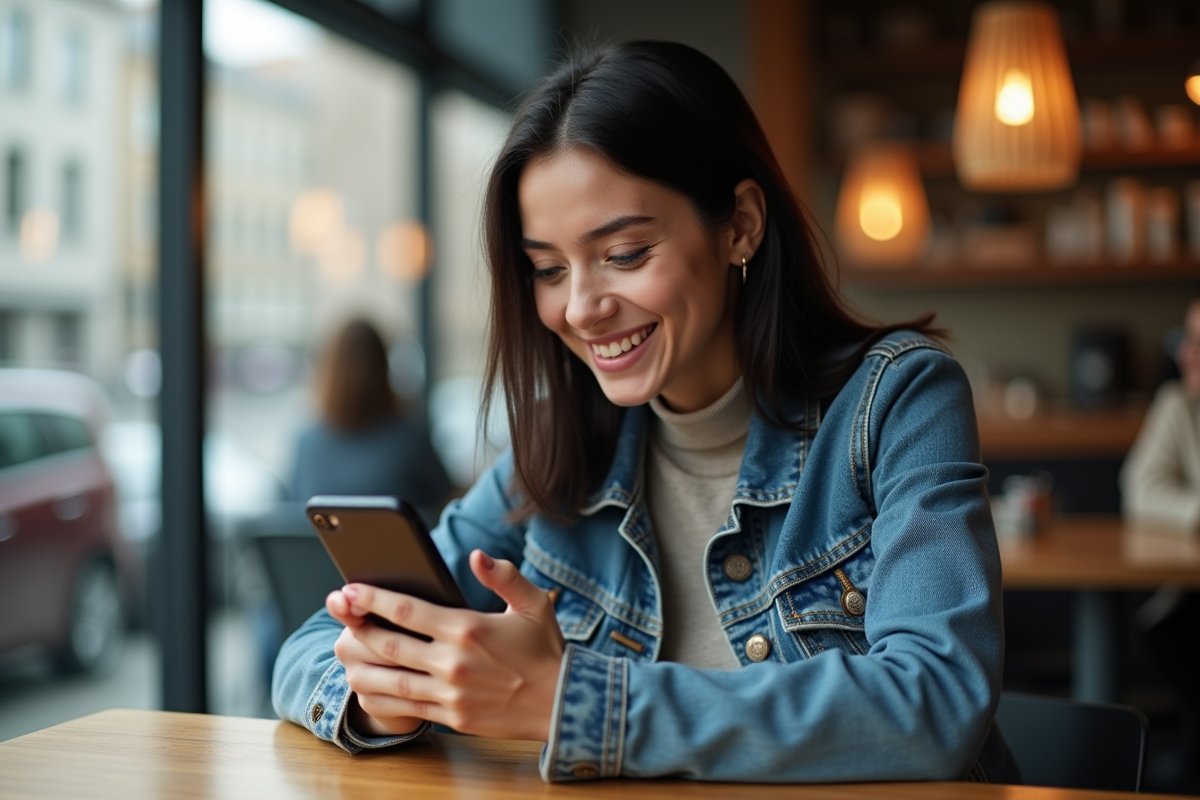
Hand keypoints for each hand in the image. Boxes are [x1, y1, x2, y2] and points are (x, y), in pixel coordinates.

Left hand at [326, 550, 564, 741]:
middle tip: (336, 613)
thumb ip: (505, 575)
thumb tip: (476, 555)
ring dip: (358, 664)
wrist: (563, 703)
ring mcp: (450, 693)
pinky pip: (404, 708)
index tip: (349, 589)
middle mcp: (453, 662)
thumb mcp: (533, 603)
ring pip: (388, 680)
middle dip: (356, 627)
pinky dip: (378, 696)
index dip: (372, 599)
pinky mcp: (451, 717)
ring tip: (342, 652)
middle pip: (388, 644)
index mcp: (468, 628)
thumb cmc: (546, 649)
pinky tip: (366, 684)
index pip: (407, 610)